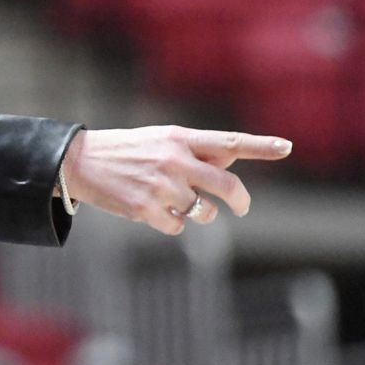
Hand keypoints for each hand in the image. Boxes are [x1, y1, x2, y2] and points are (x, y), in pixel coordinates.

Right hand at [60, 126, 291, 235]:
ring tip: (177, 203)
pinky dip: (171, 222)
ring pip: (204, 212)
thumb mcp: (160, 140)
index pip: (228, 141)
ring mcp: (161, 186)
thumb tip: (231, 156)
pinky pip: (178, 226)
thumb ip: (196, 149)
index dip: (260, 146)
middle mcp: (173, 160)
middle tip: (241, 206)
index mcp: (178, 138)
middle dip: (240, 200)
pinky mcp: (145, 209)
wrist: (78, 161)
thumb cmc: (125, 150)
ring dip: (199, 213)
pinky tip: (152, 210)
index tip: (287, 147)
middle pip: (227, 185)